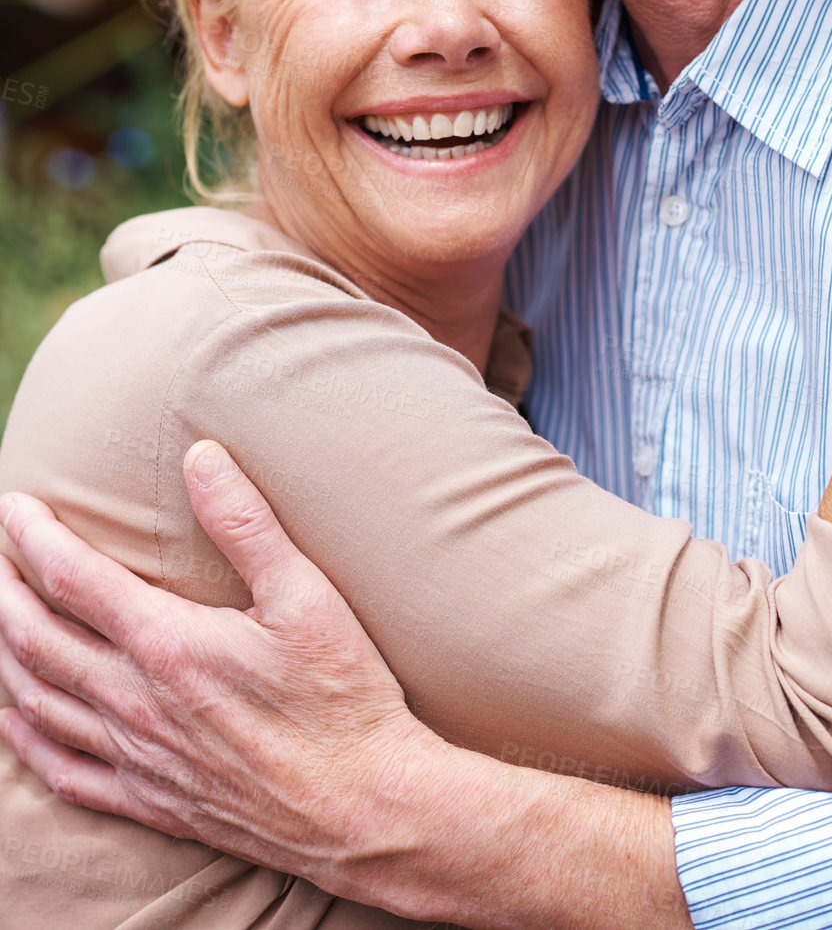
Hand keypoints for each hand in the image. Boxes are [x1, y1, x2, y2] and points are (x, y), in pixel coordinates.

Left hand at [0, 444, 690, 929]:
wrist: (363, 808)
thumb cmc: (343, 697)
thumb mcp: (306, 596)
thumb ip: (247, 523)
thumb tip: (201, 456)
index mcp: (168, 646)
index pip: (73, 579)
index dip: (35, 537)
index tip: (15, 504)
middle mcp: (136, 703)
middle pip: (36, 639)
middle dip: (5, 589)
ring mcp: (138, 758)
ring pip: (38, 702)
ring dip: (5, 654)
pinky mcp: (151, 801)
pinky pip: (62, 772)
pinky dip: (26, 741)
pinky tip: (15, 720)